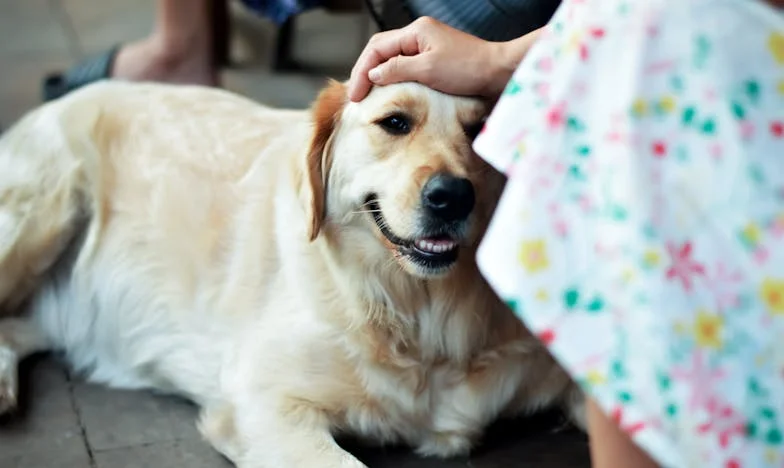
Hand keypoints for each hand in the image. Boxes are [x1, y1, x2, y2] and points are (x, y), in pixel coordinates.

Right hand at [348, 17, 540, 101]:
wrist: (498, 73)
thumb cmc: (469, 69)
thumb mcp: (429, 70)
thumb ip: (398, 69)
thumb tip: (374, 74)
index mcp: (416, 31)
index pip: (377, 49)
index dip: (362, 72)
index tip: (355, 95)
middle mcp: (419, 35)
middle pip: (380, 50)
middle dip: (365, 72)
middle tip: (356, 96)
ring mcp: (427, 46)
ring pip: (391, 58)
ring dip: (377, 76)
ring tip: (367, 95)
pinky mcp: (434, 60)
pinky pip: (405, 66)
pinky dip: (392, 78)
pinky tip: (388, 91)